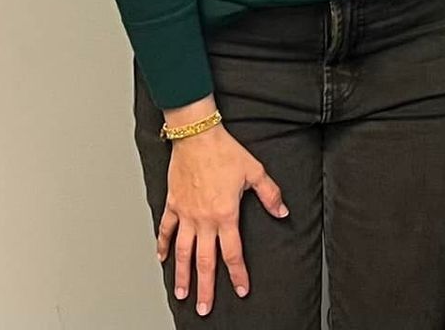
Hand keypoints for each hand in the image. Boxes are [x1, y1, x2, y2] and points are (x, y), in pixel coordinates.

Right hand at [157, 122, 287, 315]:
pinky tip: (162, 259)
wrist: (197, 136)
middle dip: (206, 287)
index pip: (233, 253)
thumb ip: (270, 195)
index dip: (238, 274)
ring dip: (181, 275)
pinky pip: (165, 230)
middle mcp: (203, 219)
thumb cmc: (226, 151)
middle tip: (204, 308)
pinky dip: (162, 245)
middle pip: (204, 261)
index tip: (241, 289)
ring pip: (182, 252)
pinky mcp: (173, 205)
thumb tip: (282, 212)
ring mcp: (185, 214)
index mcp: (225, 214)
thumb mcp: (256, 171)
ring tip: (182, 293)